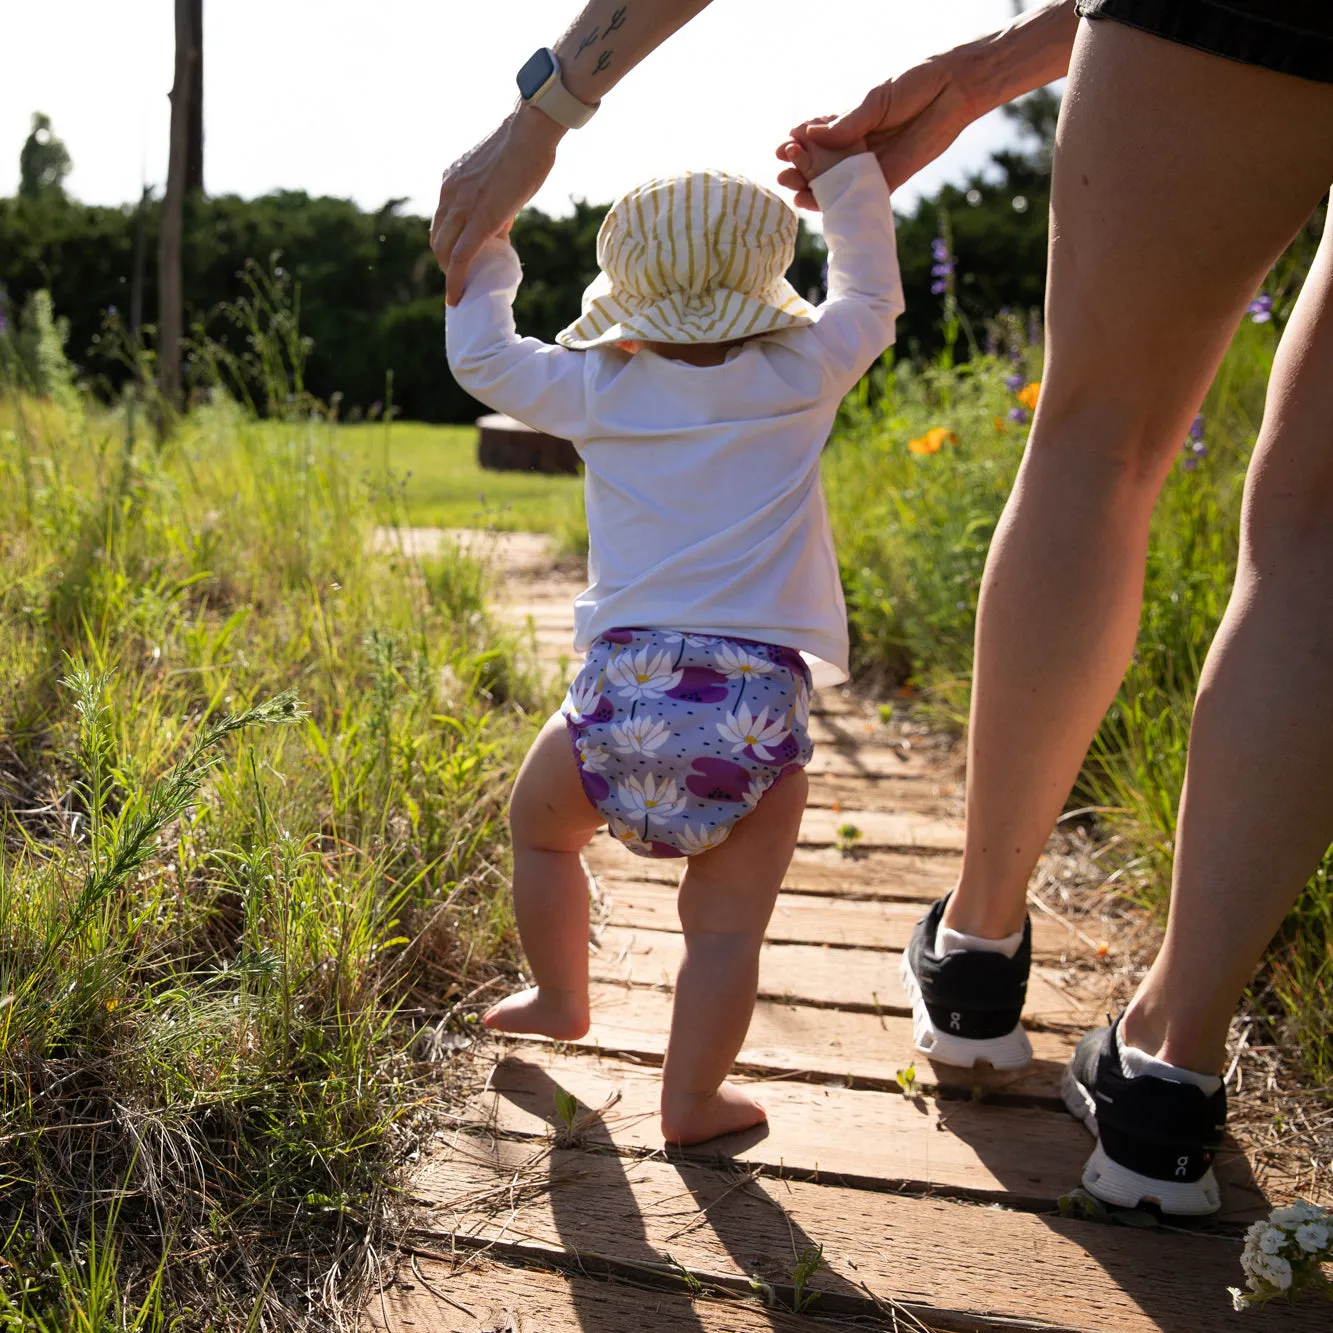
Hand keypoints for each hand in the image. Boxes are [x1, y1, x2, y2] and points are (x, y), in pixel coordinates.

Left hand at [431, 103, 562, 303]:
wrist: (531, 131)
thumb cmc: (525, 149)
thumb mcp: (501, 180)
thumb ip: (496, 205)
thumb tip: (500, 229)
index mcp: (452, 182)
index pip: (442, 221)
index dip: (447, 244)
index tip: (458, 259)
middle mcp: (450, 193)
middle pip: (437, 238)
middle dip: (445, 262)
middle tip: (463, 277)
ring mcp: (462, 205)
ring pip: (444, 250)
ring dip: (451, 273)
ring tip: (464, 289)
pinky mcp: (480, 220)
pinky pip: (461, 257)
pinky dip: (456, 280)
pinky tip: (458, 296)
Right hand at [777, 55, 977, 207]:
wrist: (953, 92)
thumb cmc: (915, 86)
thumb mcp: (875, 100)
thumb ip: (846, 123)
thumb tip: (810, 136)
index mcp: (851, 123)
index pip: (817, 138)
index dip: (799, 144)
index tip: (784, 148)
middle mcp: (857, 146)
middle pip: (822, 164)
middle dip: (801, 170)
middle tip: (783, 174)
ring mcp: (870, 166)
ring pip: (836, 184)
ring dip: (813, 190)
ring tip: (794, 191)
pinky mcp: (886, 182)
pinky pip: (858, 197)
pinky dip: (838, 204)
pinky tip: (819, 206)